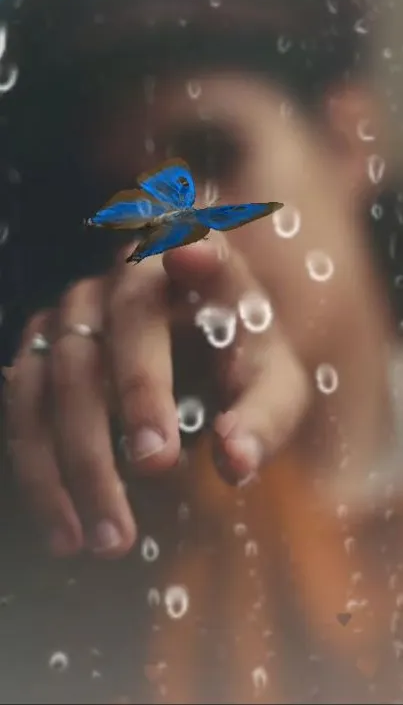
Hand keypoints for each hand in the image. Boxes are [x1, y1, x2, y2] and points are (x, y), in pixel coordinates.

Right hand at [4, 234, 309, 558]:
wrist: (197, 351)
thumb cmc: (240, 365)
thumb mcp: (272, 386)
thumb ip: (263, 416)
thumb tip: (235, 462)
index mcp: (196, 269)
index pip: (194, 247)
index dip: (192, 252)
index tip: (194, 258)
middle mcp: (126, 279)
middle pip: (122, 325)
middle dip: (134, 399)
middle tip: (157, 468)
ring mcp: (74, 310)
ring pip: (57, 375)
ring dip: (75, 459)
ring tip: (107, 539)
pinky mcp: (41, 348)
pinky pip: (21, 406)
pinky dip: (38, 470)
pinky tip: (65, 529)